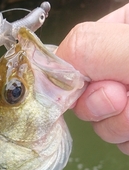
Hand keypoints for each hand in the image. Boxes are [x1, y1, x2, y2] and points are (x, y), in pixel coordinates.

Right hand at [56, 4, 128, 154]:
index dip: (70, 74)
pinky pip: (119, 141)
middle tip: (123, 98)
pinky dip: (128, 140)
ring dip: (118, 125)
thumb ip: (91, 48)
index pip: (73, 50)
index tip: (80, 86)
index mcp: (121, 29)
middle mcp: (121, 62)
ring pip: (100, 121)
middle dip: (99, 104)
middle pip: (82, 91)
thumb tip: (49, 65)